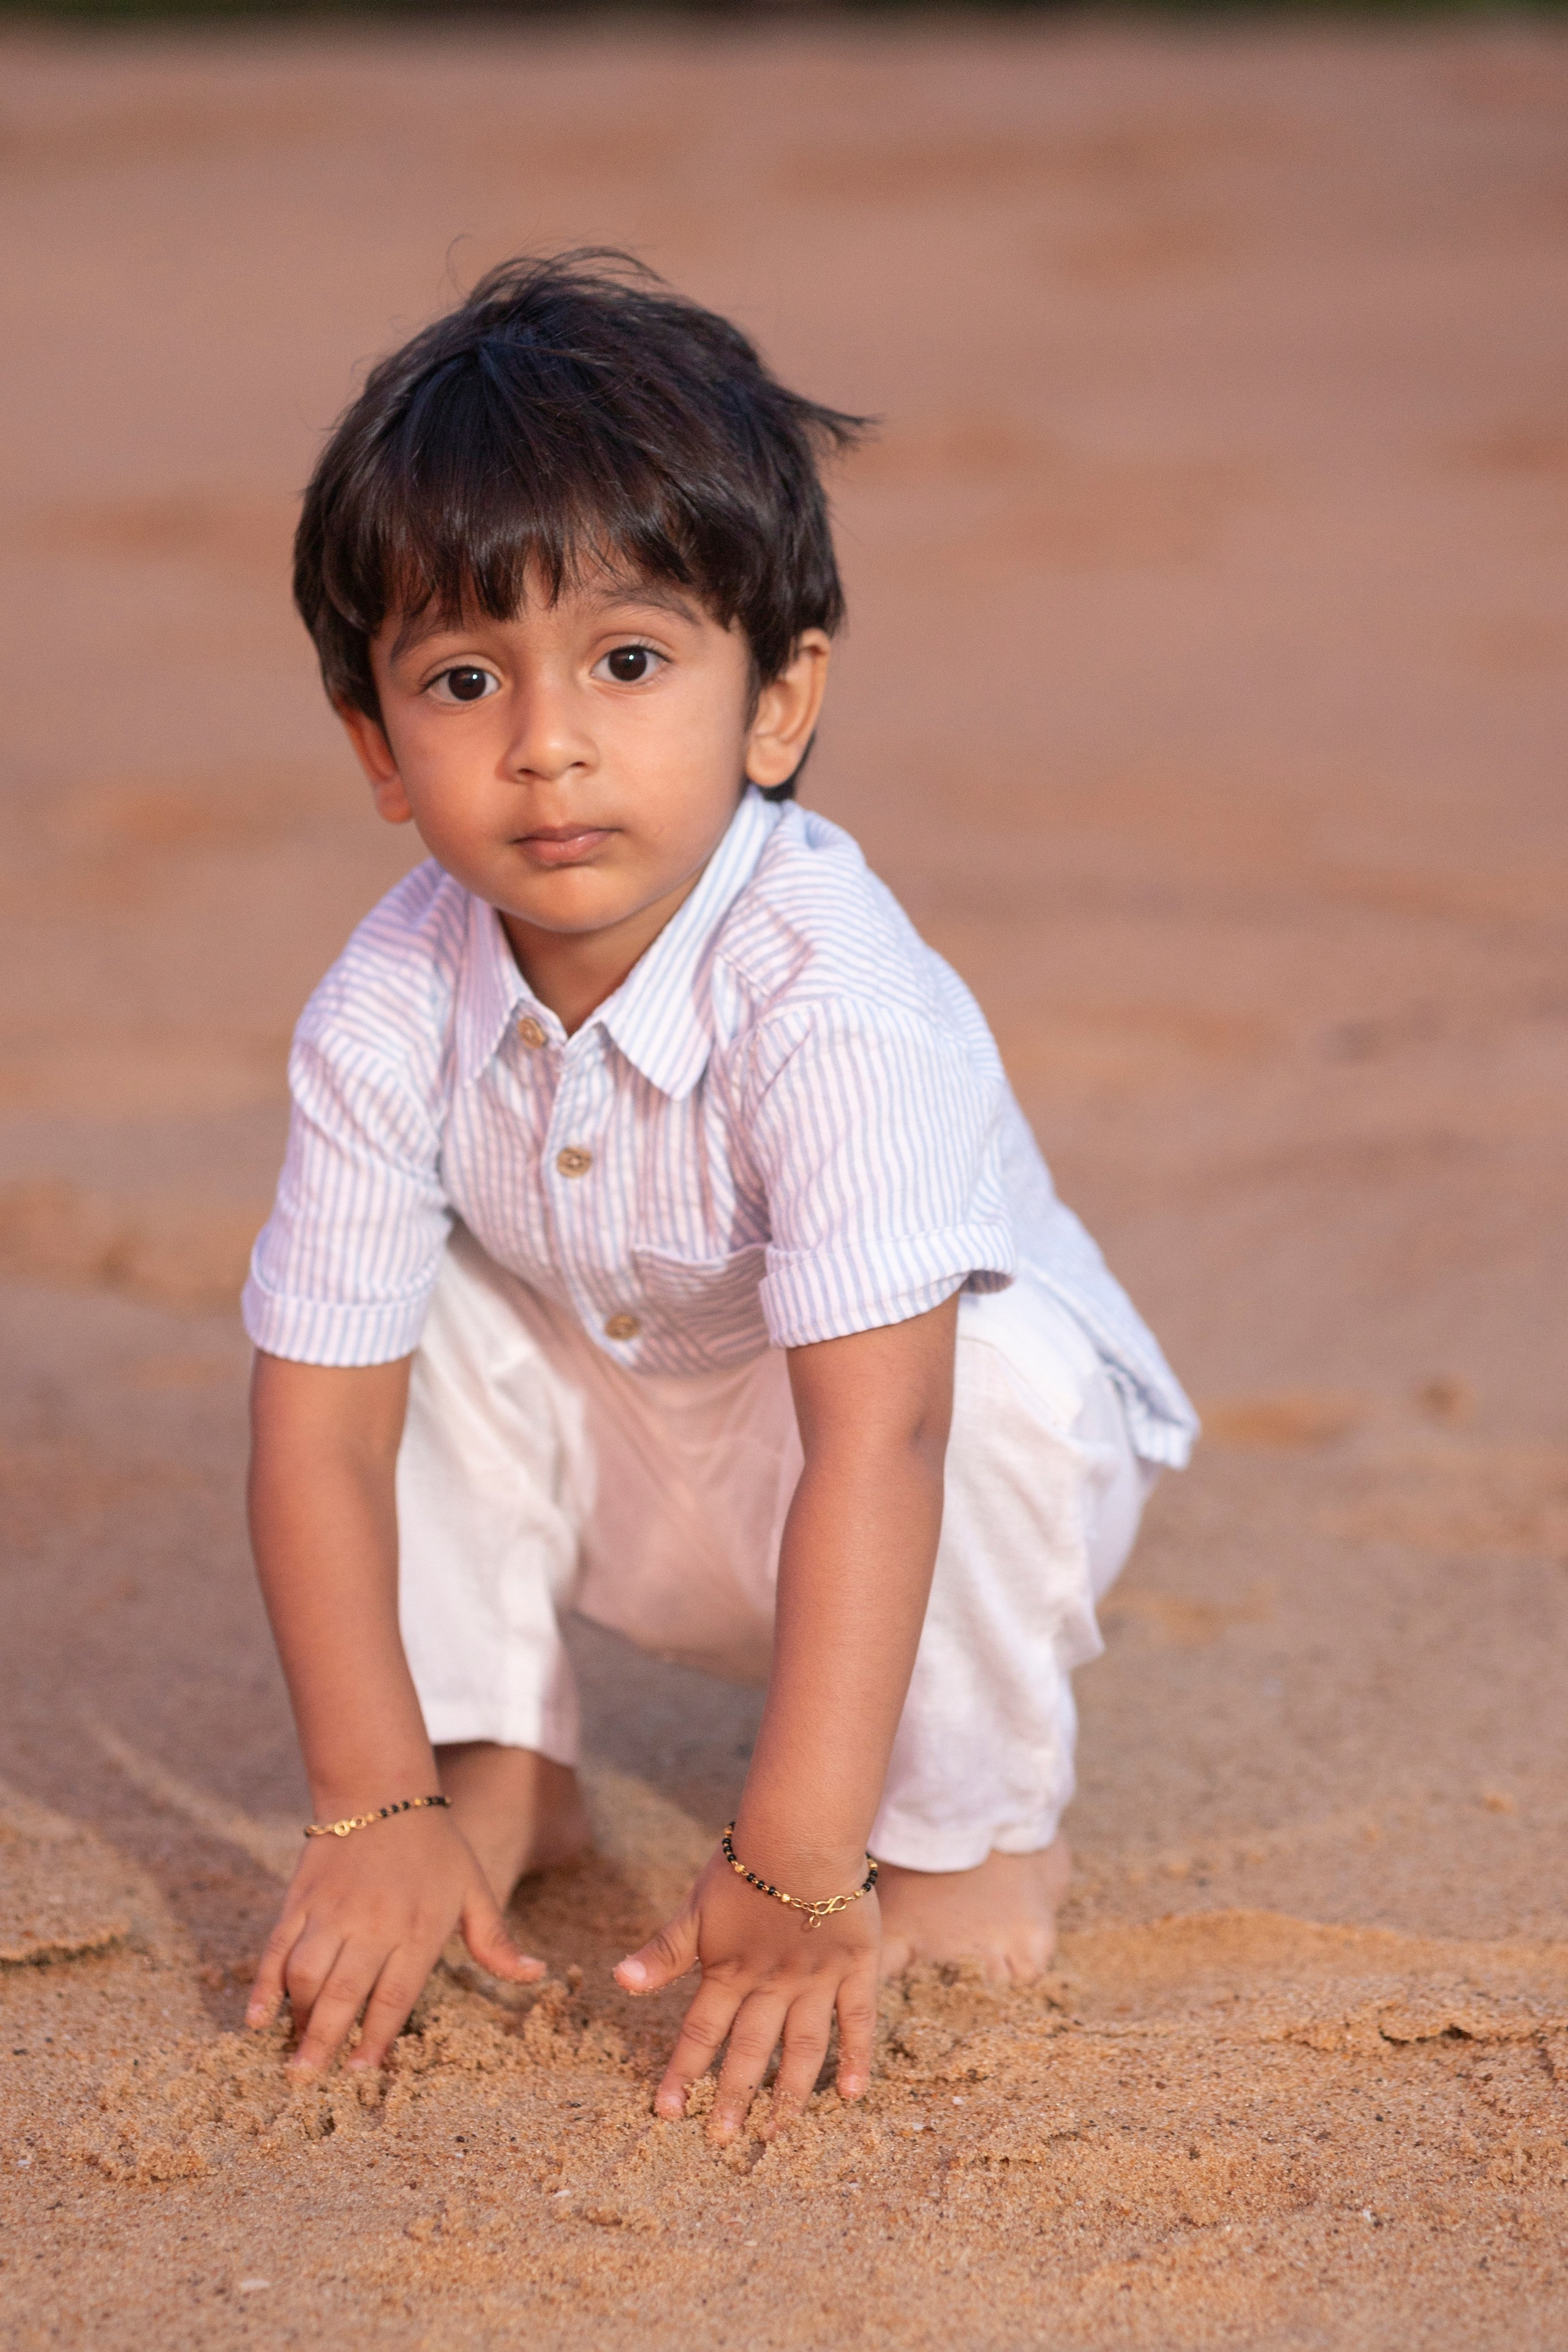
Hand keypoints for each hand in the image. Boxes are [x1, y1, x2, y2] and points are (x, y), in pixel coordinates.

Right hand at [246, 1809, 543, 2074]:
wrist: (382, 1791)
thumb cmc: (436, 1847)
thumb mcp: (475, 1889)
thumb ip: (496, 1940)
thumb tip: (537, 1974)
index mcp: (417, 1928)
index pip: (394, 1995)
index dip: (376, 2038)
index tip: (362, 2072)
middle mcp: (372, 1924)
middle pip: (343, 1993)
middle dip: (324, 2041)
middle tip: (308, 2082)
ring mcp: (332, 1912)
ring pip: (306, 1974)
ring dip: (297, 2017)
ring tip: (293, 2056)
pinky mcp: (301, 1900)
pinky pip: (277, 1948)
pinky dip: (264, 1984)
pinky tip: (257, 2019)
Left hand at [613, 1842, 879, 2142]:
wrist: (802, 1832)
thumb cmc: (744, 1866)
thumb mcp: (695, 1908)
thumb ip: (663, 1951)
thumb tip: (618, 1981)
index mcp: (728, 1971)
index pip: (699, 2033)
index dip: (682, 2073)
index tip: (666, 2113)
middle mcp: (771, 1985)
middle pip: (749, 2051)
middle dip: (731, 2097)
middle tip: (720, 2140)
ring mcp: (816, 1981)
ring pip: (801, 2048)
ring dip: (788, 2093)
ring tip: (776, 2132)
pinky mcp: (854, 1968)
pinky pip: (857, 2020)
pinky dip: (855, 2058)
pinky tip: (851, 2095)